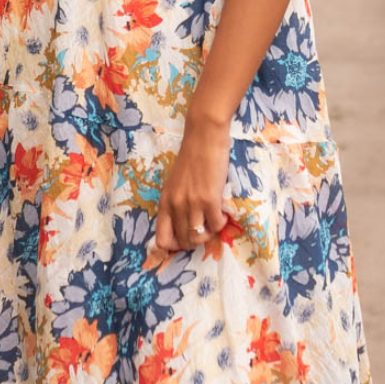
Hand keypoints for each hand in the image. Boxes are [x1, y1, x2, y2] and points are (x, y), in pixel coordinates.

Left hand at [154, 118, 229, 252]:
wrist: (204, 137)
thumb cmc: (192, 157)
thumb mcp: (175, 183)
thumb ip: (176, 202)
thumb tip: (184, 224)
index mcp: (165, 201)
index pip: (162, 239)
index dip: (174, 246)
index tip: (186, 239)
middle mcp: (175, 205)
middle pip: (183, 241)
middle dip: (196, 240)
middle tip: (205, 228)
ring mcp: (192, 203)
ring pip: (198, 237)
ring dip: (209, 234)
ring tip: (214, 221)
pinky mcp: (209, 199)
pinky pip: (216, 225)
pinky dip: (221, 223)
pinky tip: (222, 213)